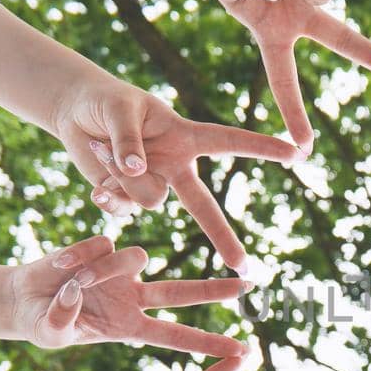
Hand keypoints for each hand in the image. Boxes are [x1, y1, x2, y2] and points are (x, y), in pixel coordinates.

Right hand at [9, 236, 248, 356]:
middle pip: (182, 293)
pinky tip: (60, 265)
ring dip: (104, 268)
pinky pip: (102, 243)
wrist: (23, 298)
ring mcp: (121, 271)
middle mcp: (134, 297)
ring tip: (71, 280)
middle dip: (214, 290)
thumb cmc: (41, 323)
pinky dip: (79, 254)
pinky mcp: (104, 246)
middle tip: (248, 285)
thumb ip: (60, 322)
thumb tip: (76, 295)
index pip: (176, 336)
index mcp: (129, 327)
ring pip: (135, 257)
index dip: (207, 343)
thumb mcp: (48, 333)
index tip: (241, 350)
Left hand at [52, 77, 297, 273]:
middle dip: (223, 237)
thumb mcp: (118, 109)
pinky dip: (108, 195)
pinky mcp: (127, 198)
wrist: (74, 115)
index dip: (262, 147)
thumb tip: (136, 169)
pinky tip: (98, 180)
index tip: (296, 152)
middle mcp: (175, 166)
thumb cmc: (104, 102)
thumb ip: (128, 139)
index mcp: (185, 137)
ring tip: (103, 149)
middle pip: (204, 206)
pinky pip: (124, 210)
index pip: (229, 142)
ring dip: (124, 181)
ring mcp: (152, 185)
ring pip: (149, 201)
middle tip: (243, 268)